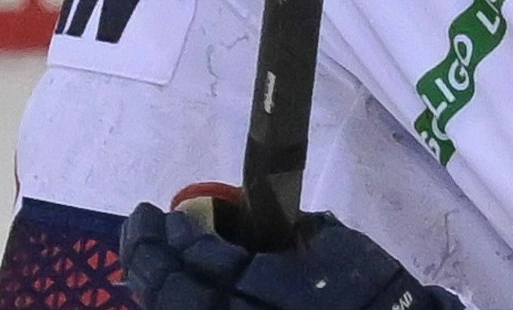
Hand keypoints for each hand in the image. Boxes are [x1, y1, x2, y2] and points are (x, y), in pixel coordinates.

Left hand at [121, 196, 462, 309]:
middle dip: (150, 258)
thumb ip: (290, 232)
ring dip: (154, 287)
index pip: (206, 259)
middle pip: (177, 294)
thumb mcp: (334, 247)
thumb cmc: (372, 290)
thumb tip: (251, 221)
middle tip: (140, 226)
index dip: (178, 236)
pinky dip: (176, 306)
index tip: (164, 213)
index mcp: (270, 290)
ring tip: (143, 258)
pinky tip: (167, 291)